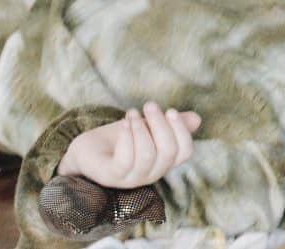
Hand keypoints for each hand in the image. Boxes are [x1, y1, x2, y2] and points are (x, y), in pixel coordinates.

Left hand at [58, 103, 200, 188]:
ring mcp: (131, 178)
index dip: (181, 130)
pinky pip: (125, 160)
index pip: (184, 152)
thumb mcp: (147, 127)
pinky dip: (127, 137)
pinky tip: (125, 122)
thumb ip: (170, 124)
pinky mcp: (111, 176)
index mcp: (163, 163)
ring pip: (147, 154)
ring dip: (141, 127)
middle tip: (150, 105)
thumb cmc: (120, 138)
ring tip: (132, 113)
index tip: (170, 110)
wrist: (87, 151)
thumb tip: (197, 119)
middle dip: (160, 123)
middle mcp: (151, 174)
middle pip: (167, 151)